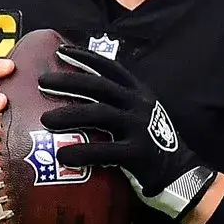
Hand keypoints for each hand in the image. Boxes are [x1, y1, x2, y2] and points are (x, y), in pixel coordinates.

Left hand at [38, 45, 215, 218]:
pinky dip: (81, 152)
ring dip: (69, 115)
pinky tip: (62, 155)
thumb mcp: (140, 113)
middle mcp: (138, 105)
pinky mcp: (137, 153)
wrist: (181, 172)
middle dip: (69, 81)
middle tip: (42, 82)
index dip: (85, 57)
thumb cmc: (152, 142)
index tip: (60, 51)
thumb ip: (117, 103)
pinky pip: (104, 150)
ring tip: (45, 119)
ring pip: (99, 114)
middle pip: (99, 87)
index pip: (110, 67)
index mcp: (138, 92)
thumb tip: (78, 96)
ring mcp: (139, 127)